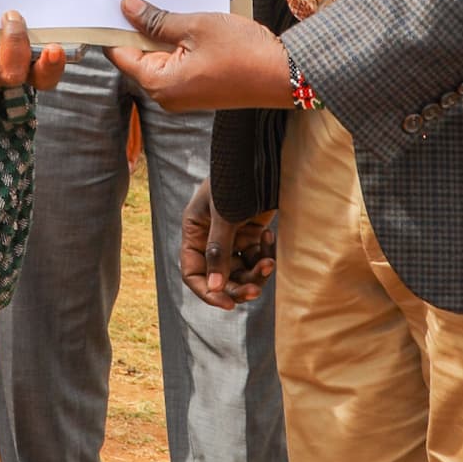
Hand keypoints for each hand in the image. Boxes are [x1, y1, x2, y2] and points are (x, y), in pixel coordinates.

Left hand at [107, 0, 294, 111]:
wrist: (284, 75)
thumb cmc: (243, 53)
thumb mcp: (195, 26)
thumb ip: (158, 19)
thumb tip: (128, 7)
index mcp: (159, 83)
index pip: (120, 53)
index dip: (114, 26)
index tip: (112, 1)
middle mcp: (166, 94)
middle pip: (138, 54)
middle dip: (139, 25)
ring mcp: (183, 93)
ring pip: (160, 56)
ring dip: (162, 31)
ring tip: (166, 0)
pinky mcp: (198, 88)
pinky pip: (178, 62)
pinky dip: (178, 41)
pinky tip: (185, 18)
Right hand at [181, 177, 277, 308]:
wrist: (260, 157)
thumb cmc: (235, 181)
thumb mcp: (224, 216)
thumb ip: (219, 251)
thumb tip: (215, 287)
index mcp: (194, 232)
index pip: (193, 273)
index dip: (207, 291)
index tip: (227, 304)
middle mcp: (210, 238)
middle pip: (220, 276)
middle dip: (238, 286)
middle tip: (256, 290)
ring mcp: (231, 237)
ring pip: (241, 271)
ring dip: (256, 273)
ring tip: (269, 263)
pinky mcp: (250, 233)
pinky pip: (256, 257)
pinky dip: (264, 254)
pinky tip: (269, 238)